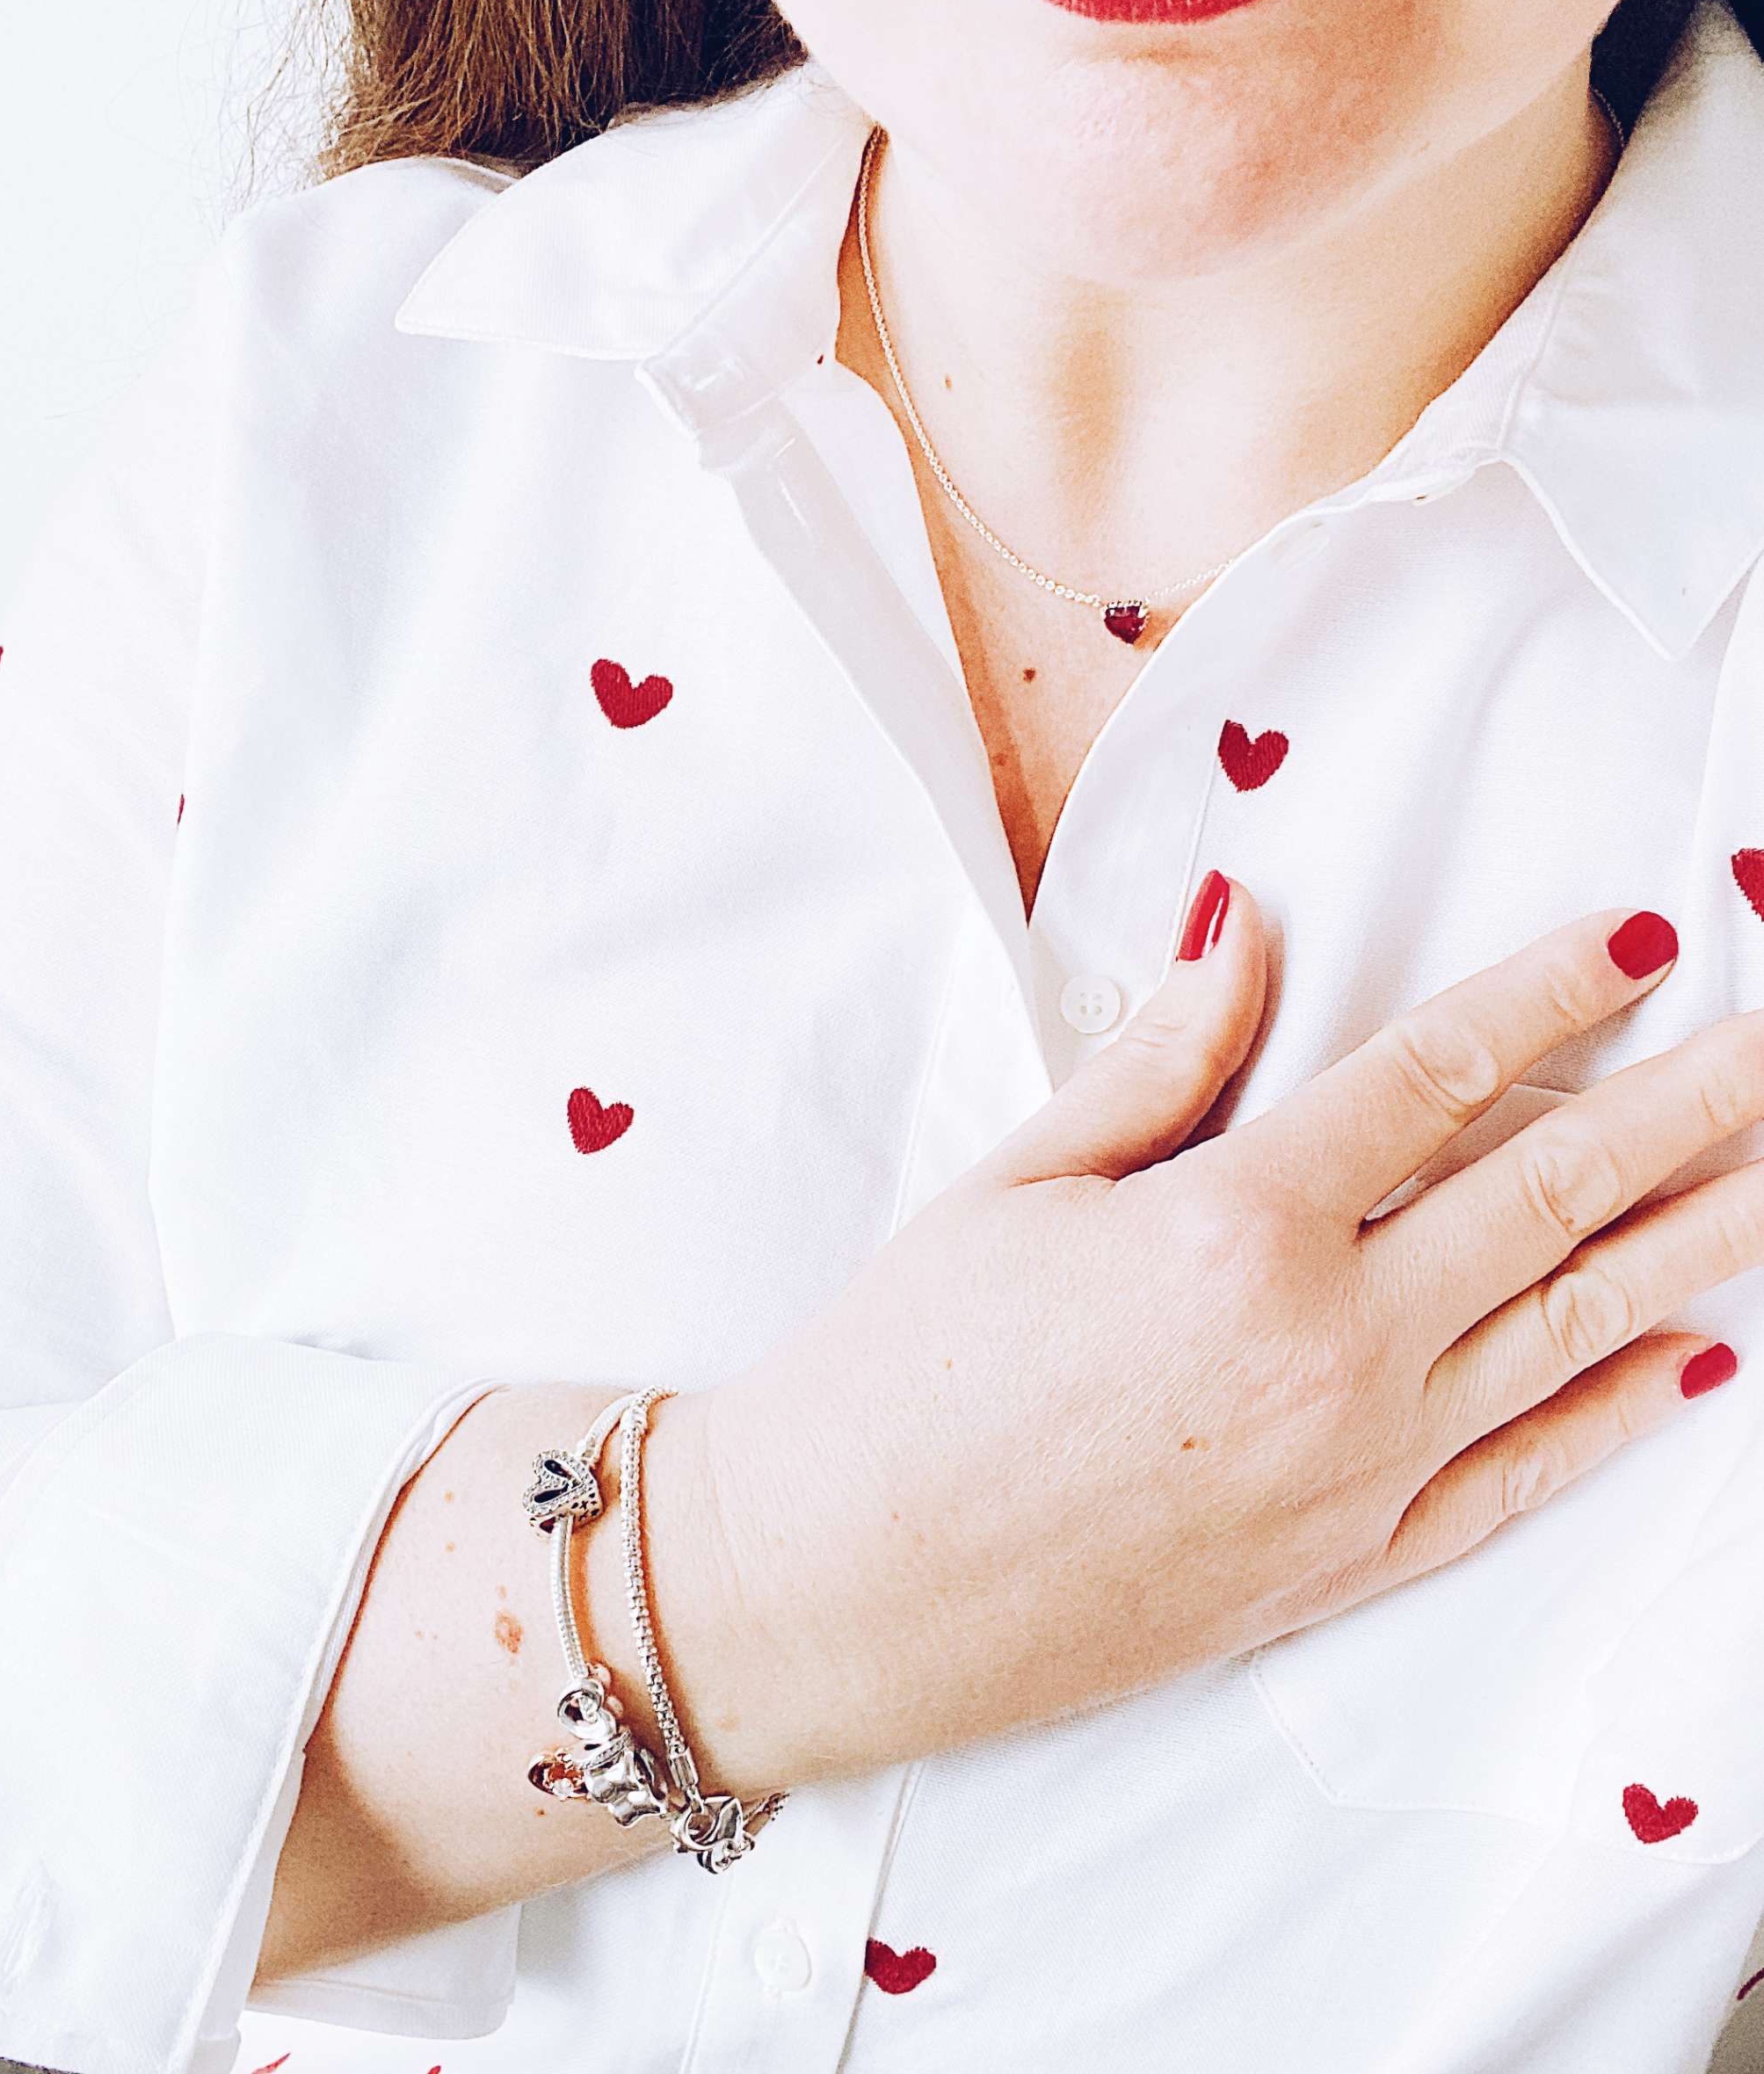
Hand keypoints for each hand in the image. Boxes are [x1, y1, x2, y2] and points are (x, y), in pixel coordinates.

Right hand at [704, 880, 1763, 1778]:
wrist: (831, 1588)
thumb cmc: (899, 1372)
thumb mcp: (1015, 1183)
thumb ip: (1160, 1057)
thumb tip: (1245, 922)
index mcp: (1237, 1225)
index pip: (1437, 1074)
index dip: (1552, 994)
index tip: (1645, 940)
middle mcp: (1329, 1346)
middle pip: (1550, 1197)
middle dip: (1685, 1107)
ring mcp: (1354, 1467)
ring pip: (1570, 1332)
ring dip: (1690, 1243)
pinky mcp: (1344, 1563)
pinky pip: (1520, 1477)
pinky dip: (1614, 1414)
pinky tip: (1689, 1359)